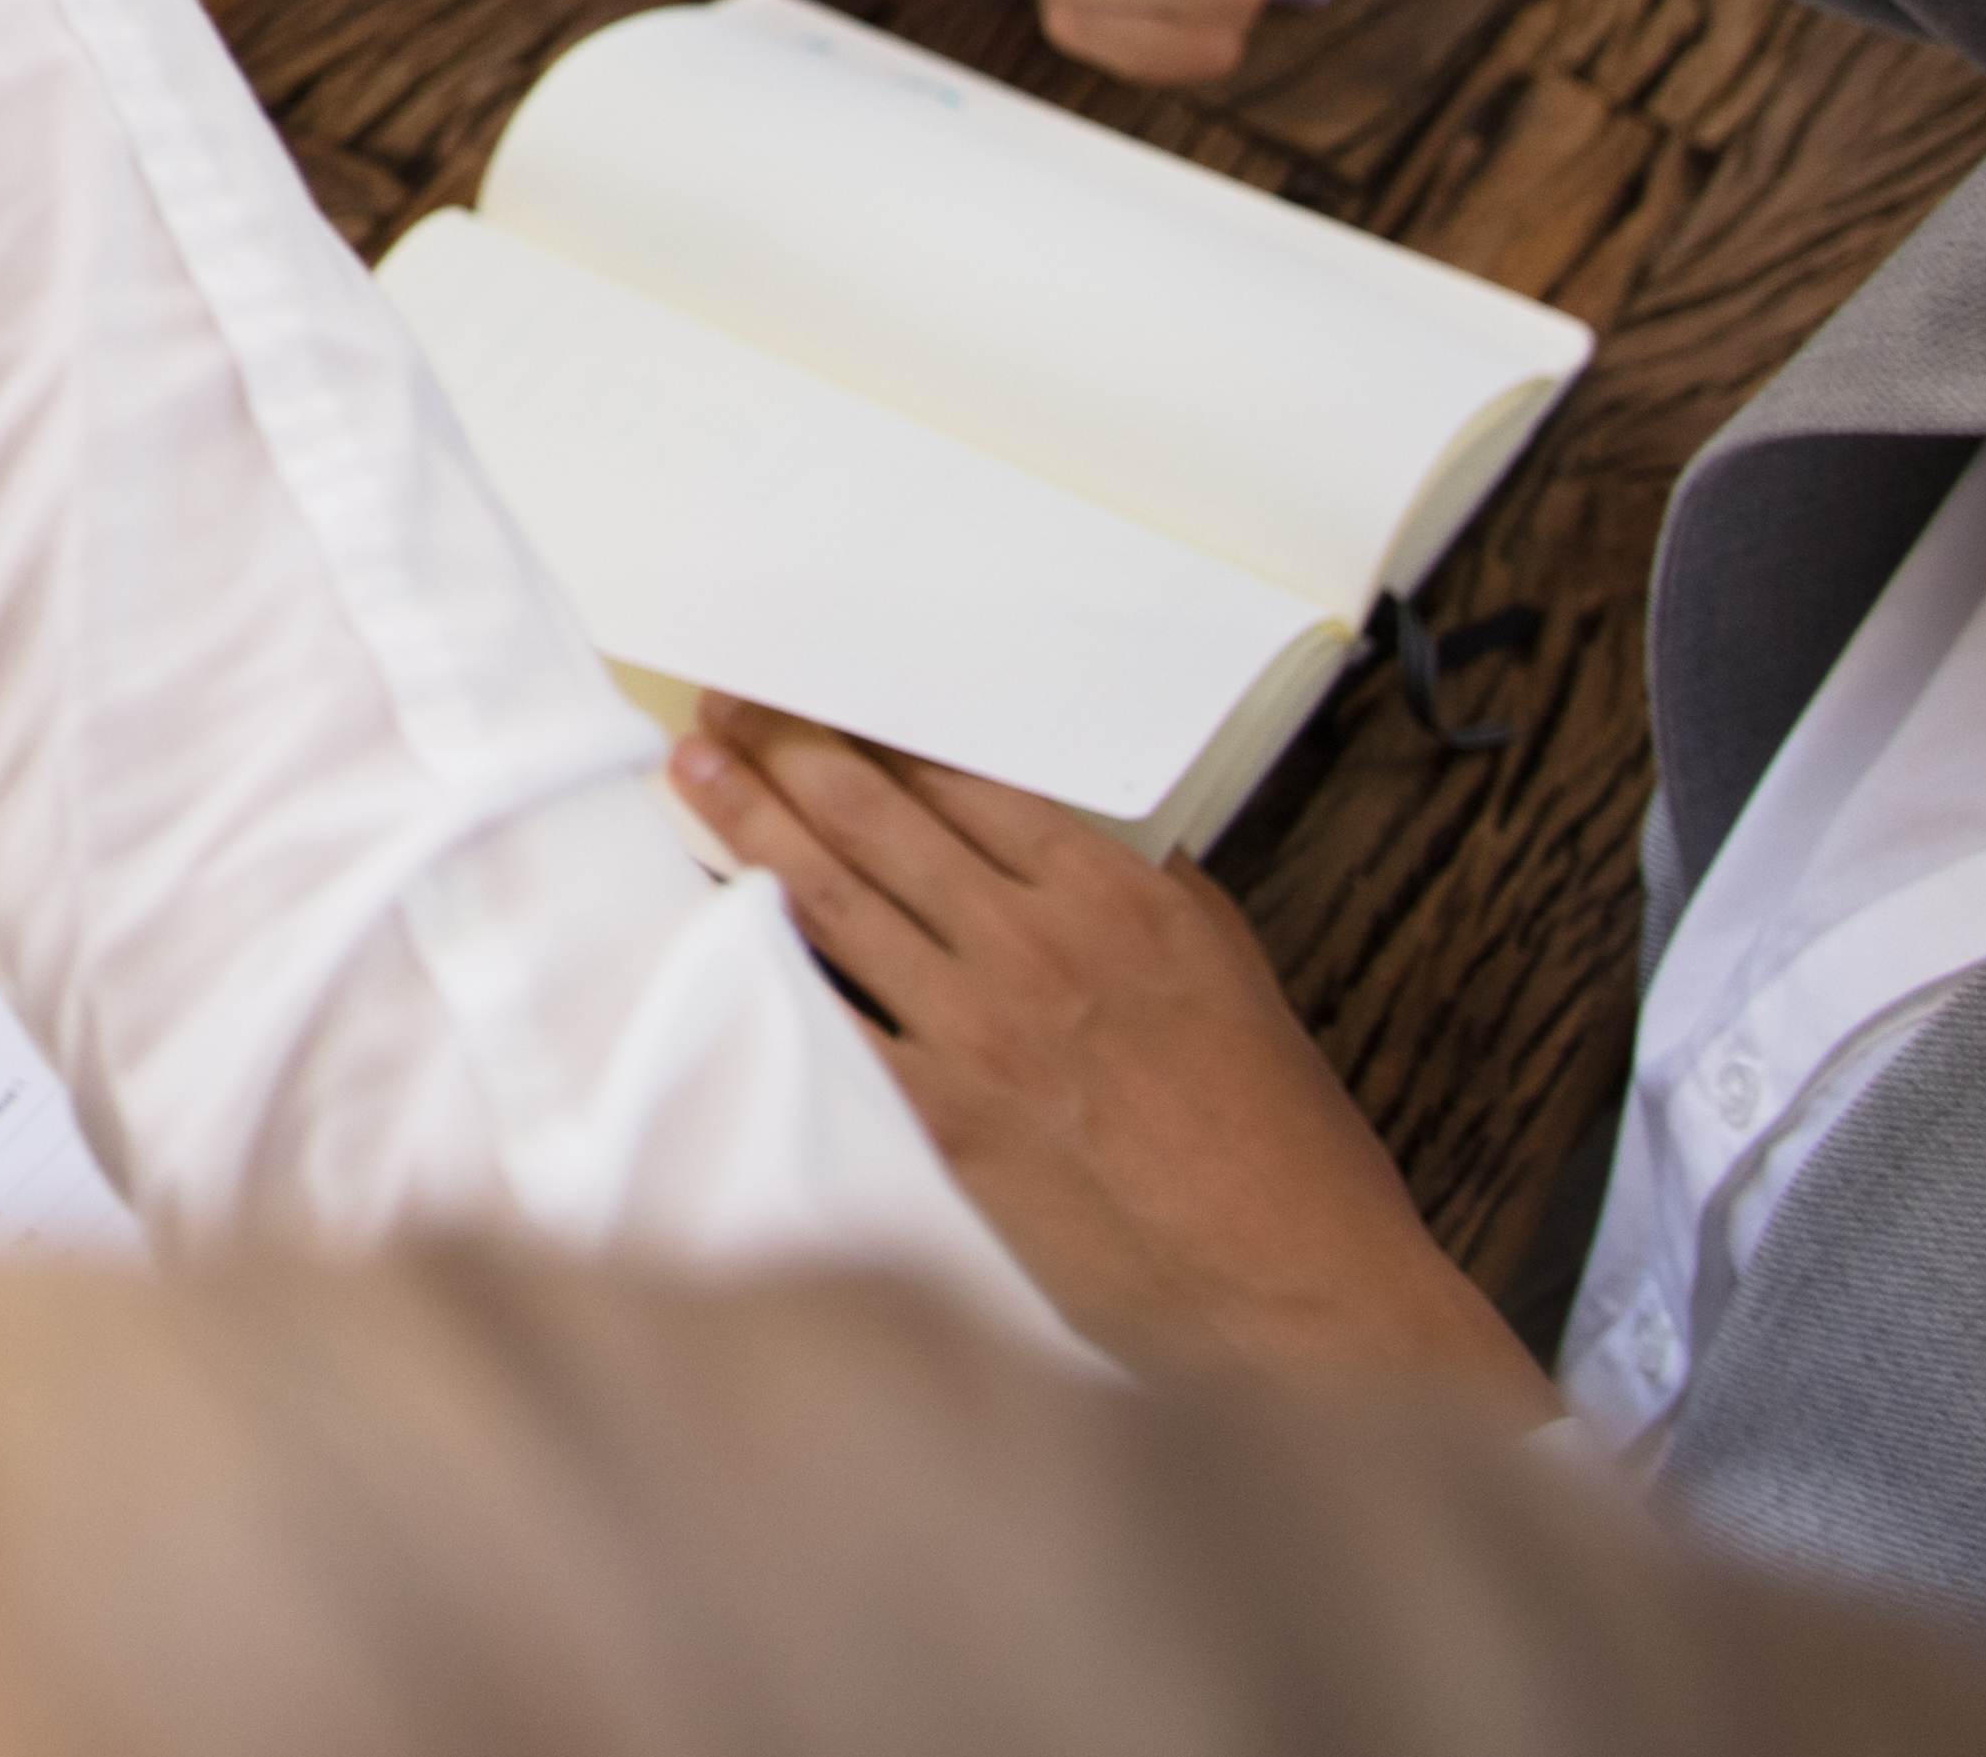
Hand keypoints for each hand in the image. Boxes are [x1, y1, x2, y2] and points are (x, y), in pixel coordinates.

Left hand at [669, 698, 1561, 1412]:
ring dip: (752, 823)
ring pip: (836, 897)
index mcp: (1115, 898)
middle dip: (788, 748)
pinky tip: (716, 922)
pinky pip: (830, 1022)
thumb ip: (1149, 896)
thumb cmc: (1280, 1149)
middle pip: (879, 817)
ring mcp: (979, 1032)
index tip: (820, 698)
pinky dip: (764, 963)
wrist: (1291, 1288)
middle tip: (727, 707)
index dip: (875, 729)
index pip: (961, 779)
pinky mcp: (943, 1122)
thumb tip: (1086, 846)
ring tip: (695, 774)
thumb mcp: (1230, 977)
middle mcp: (1035, 946)